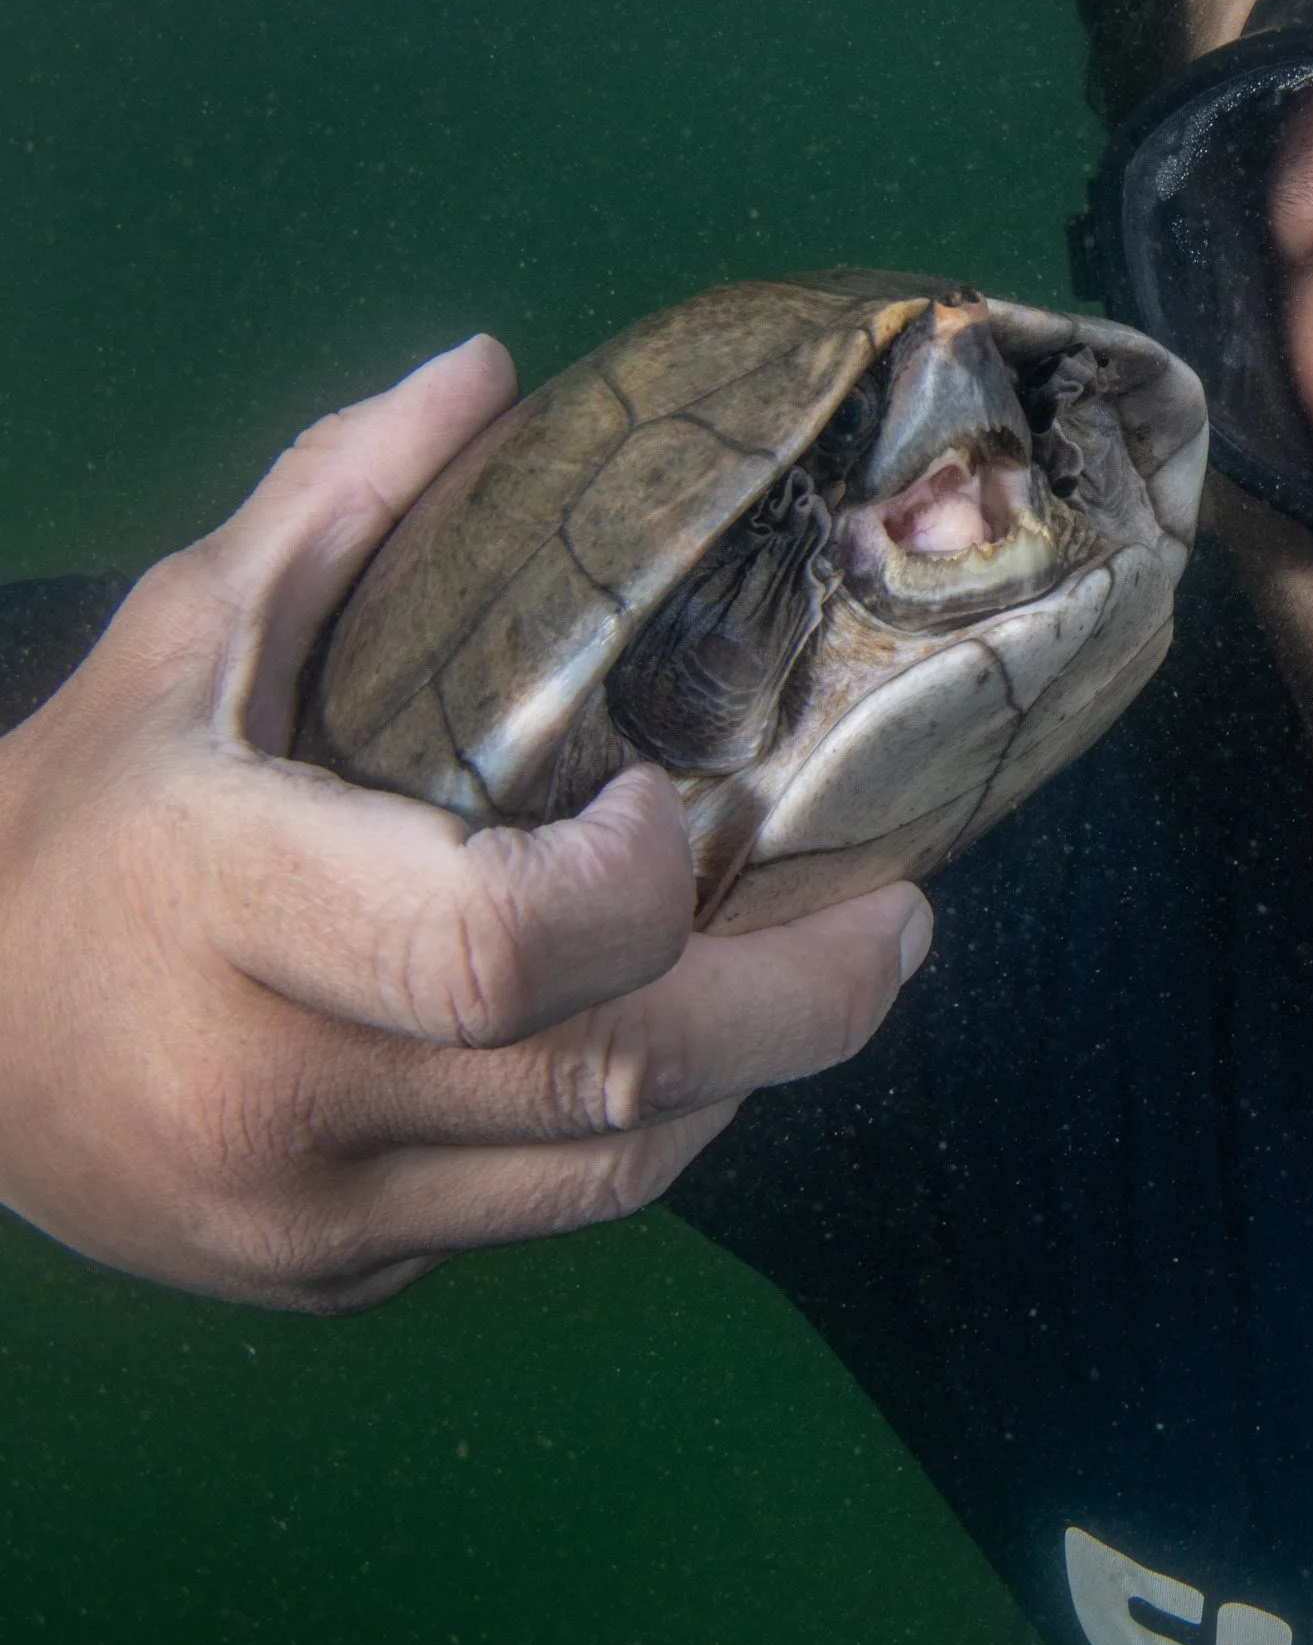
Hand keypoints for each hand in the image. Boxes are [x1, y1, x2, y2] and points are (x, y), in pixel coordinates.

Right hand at [0, 338, 931, 1311]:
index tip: (685, 807)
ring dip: (750, 1070)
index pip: (490, 947)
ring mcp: (307, 1213)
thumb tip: (487, 367)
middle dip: (796, 1005)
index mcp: (224, 908)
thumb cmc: (78, 818)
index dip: (634, 889)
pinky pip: (546, 1214)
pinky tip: (691, 1045)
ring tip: (833, 974)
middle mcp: (268, 1093)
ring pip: (606, 1170)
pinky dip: (644, 1129)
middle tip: (899, 924)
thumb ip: (339, 499)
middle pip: (602, 1080)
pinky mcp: (336, 1278)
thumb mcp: (183, 634)